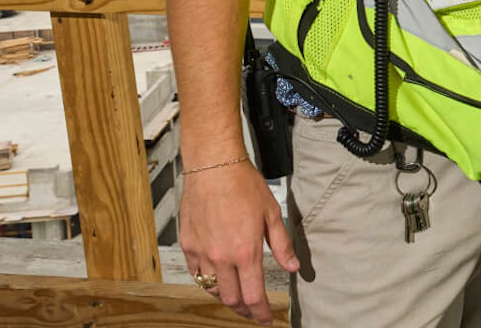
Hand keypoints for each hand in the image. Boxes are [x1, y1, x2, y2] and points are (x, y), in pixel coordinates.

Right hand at [179, 160, 298, 323]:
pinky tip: (217, 278)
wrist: (213, 168)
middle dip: (244, 310)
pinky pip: (196, 274)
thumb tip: (292, 267)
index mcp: (245, 252)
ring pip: (212, 289)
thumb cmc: (244, 186)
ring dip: (226, 297)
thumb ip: (281, 245)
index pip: (253, 296)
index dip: (261, 312)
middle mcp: (220, 257)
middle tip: (254, 311)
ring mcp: (201, 253)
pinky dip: (208, 281)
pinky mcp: (188, 246)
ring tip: (238, 296)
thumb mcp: (272, 214)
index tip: (266, 319)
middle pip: (231, 299)